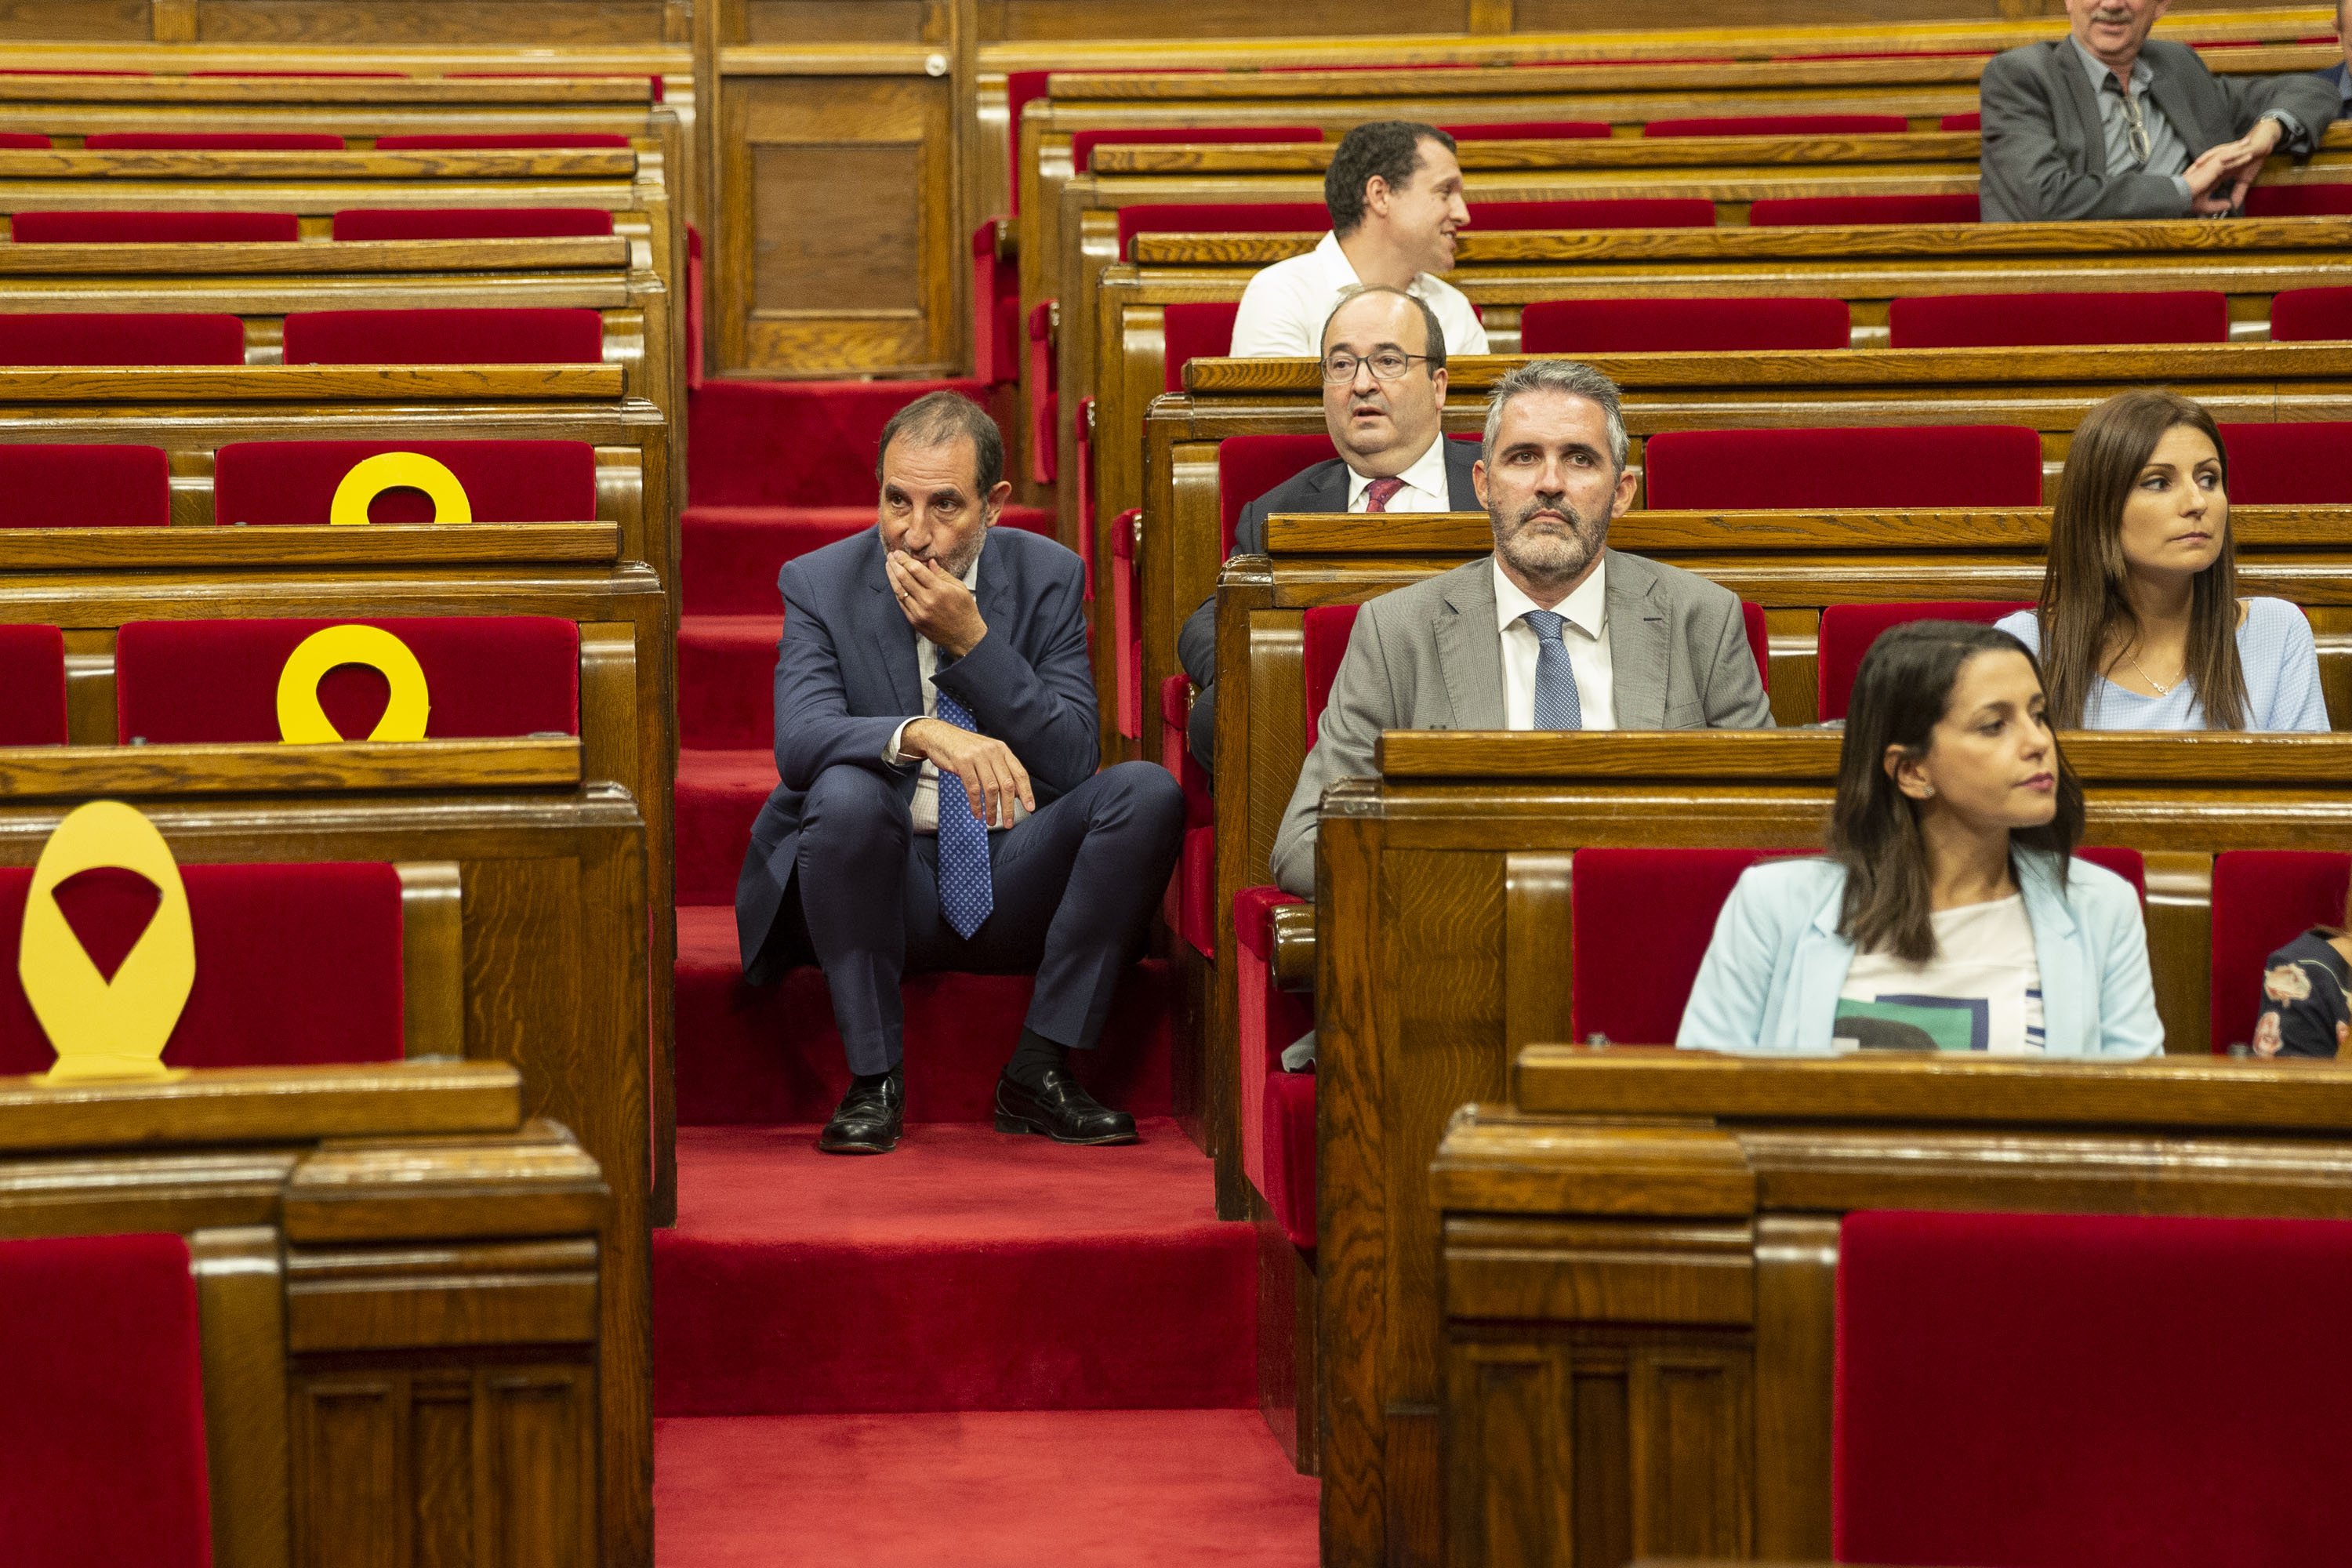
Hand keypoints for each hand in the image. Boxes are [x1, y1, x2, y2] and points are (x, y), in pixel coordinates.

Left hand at [886, 549, 986, 657]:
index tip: (899, 553)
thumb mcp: (959, 588)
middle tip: (891, 556)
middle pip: (904, 578)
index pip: (916, 569)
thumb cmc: (964, 611)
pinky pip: (902, 603)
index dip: (905, 559)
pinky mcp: (915, 621)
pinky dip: (897, 591)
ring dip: (892, 577)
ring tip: (889, 567)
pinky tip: (895, 583)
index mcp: (940, 590)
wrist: (964, 637)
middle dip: (895, 564)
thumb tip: (929, 562)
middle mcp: (927, 600)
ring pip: (899, 590)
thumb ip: (942, 574)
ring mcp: (919, 612)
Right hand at [902, 718, 1032, 827]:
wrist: (939, 735)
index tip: (1030, 808)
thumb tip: (1016, 793)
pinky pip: (973, 789)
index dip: (1026, 792)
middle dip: (1009, 807)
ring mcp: (977, 756)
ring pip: (991, 789)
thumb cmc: (964, 748)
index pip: (1020, 773)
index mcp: (1002, 750)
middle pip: (1007, 784)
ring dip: (992, 809)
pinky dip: (976, 804)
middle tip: (1008, 823)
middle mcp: (993, 752)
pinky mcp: (962, 762)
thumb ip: (1001, 769)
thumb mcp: (986, 753)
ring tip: (991, 821)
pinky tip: (977, 813)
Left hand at [2185, 119, 2283, 207]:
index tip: (2182, 196)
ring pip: (2203, 161)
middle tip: (2176, 187)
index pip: (2203, 178)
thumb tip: (2234, 206)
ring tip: (2184, 175)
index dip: (2193, 186)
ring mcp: (2221, 154)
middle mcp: (2217, 162)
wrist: (2262, 145)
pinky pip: (2215, 153)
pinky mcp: (2227, 149)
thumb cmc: (2252, 162)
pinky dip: (2207, 157)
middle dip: (2188, 177)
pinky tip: (2199, 162)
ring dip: (2193, 168)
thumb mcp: (2244, 181)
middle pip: (2199, 169)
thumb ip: (2238, 193)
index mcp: (2219, 169)